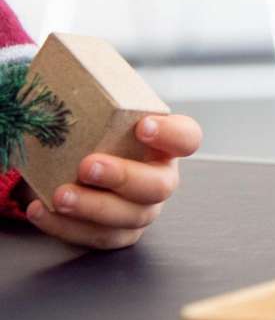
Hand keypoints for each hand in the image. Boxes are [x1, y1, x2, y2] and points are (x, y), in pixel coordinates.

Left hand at [24, 112, 202, 250]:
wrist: (72, 166)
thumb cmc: (90, 136)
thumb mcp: (97, 116)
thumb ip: (92, 103)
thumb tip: (56, 82)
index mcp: (164, 144)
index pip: (187, 137)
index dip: (171, 135)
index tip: (144, 126)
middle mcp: (161, 178)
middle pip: (159, 185)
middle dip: (123, 177)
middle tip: (88, 165)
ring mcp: (143, 209)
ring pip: (130, 217)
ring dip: (93, 207)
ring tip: (59, 195)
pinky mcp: (119, 233)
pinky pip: (100, 238)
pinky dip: (68, 228)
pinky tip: (42, 211)